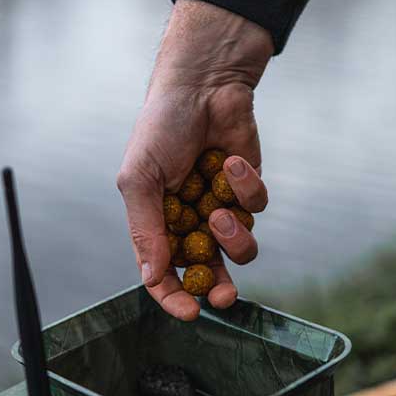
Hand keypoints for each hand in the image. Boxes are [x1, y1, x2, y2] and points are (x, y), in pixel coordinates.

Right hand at [117, 0, 273, 320]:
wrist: (203, 83)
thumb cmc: (161, 127)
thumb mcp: (140, 179)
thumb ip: (144, 229)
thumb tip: (151, 277)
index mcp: (158, 221)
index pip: (163, 273)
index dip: (174, 296)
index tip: (189, 312)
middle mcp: (190, 220)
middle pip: (207, 272)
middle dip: (218, 289)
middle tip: (225, 297)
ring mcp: (221, 206)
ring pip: (239, 248)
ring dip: (232, 236)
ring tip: (220, 212)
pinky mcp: (248, 188)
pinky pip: (255, 207)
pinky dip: (244, 187)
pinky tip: (229, 160)